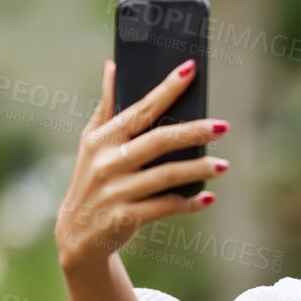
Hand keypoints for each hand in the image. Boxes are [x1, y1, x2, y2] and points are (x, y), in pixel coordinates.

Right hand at [55, 58, 229, 274]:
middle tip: (223, 126)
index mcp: (102, 139)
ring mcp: (117, 191)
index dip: (166, 89)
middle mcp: (107, 162)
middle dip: (192, 132)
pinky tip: (207, 197)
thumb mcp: (91, 143)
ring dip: (198, 170)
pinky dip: (189, 203)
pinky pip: (166, 207)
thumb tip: (113, 66)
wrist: (77, 234)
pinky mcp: (126, 217)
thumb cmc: (91, 180)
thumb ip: (105, 106)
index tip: (190, 70)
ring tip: (223, 165)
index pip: (140, 109)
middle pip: (158, 141)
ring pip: (166, 175)